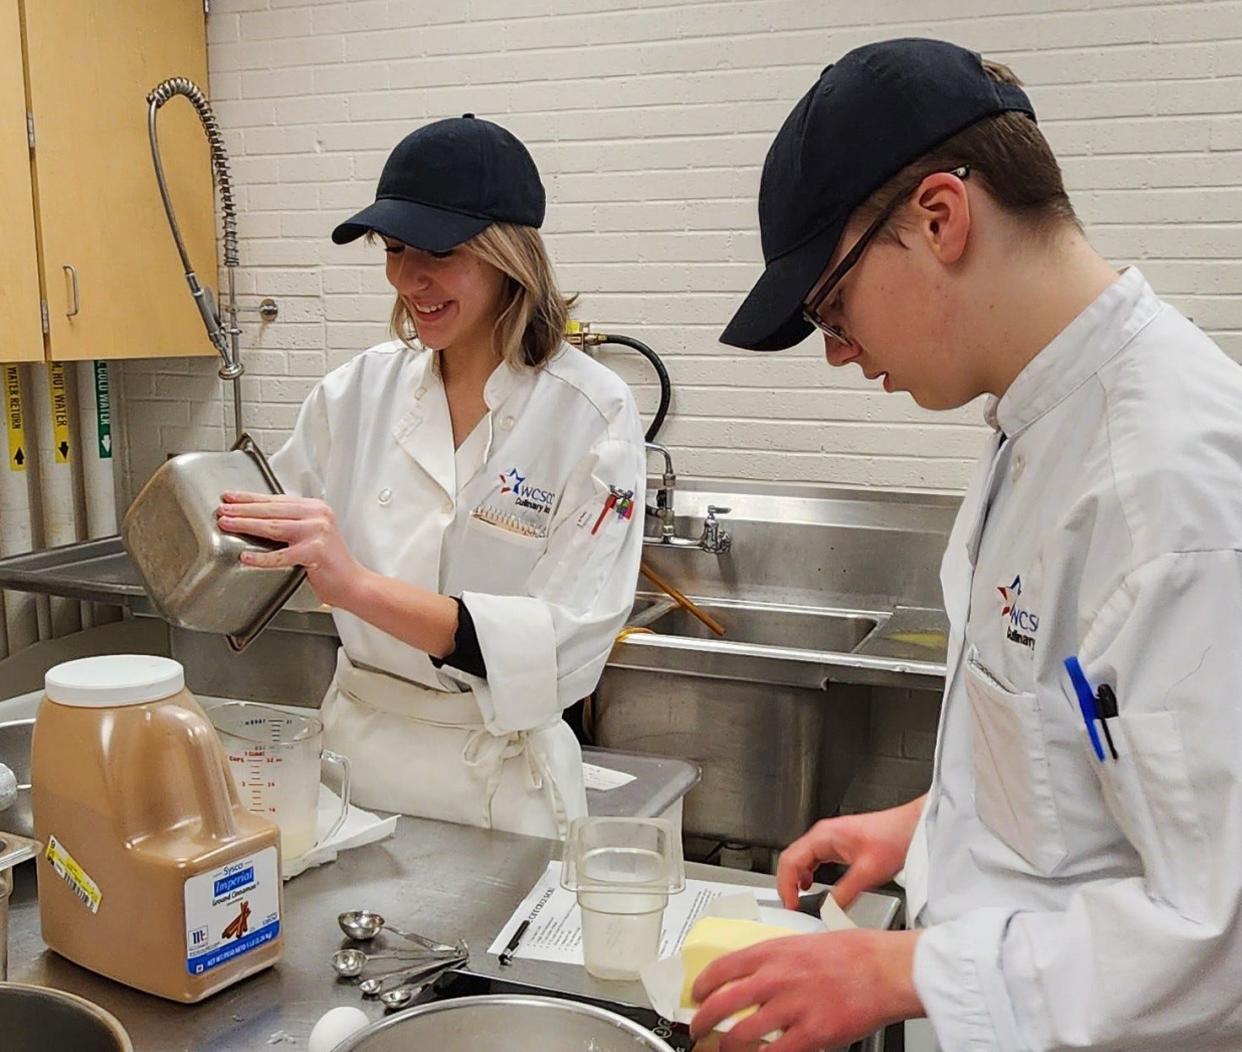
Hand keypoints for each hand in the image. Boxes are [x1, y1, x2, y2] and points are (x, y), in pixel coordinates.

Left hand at [216, 491, 363, 609]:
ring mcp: (317, 532)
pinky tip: (246, 557)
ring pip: (273, 527)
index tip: (231, 498)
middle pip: (272, 510)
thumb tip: (256, 520)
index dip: (251, 498)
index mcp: (315, 508)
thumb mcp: (312, 535)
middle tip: (223, 509)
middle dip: (243, 509)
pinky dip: (261, 557)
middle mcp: (317, 516)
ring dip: (246, 525)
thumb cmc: (330, 564)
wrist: (353, 583)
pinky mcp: (315, 552)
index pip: (277, 500)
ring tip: (227, 524)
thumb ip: (291, 524)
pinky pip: (281, 555)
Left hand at [689, 929, 922, 1051]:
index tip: (696, 994)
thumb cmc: (853, 954)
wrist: (884, 969)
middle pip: (722, 1003)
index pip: (721, 968)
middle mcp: (776, 978)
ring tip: (722, 1050)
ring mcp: (791, 1007)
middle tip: (697, 1028)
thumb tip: (755, 976)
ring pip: (742, 1034)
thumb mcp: (804, 942)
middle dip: (702, 1020)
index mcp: (773, 952)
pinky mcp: (811, 1034)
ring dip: (726, 1046)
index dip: (701, 985)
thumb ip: (777, 960)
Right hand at [777, 796, 923, 909]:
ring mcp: (830, 838)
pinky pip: (815, 860)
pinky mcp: (839, 844)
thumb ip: (845, 893)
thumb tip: (829, 910)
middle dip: (787, 883)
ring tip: (799, 899)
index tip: (790, 904)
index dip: (786, 885)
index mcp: (824, 836)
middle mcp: (823, 835)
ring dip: (796, 879)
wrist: (911, 827)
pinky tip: (813, 886)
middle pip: (792, 858)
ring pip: (802, 859)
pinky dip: (808, 874)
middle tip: (791, 904)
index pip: (790, 860)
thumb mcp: (867, 872)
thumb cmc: (893, 838)